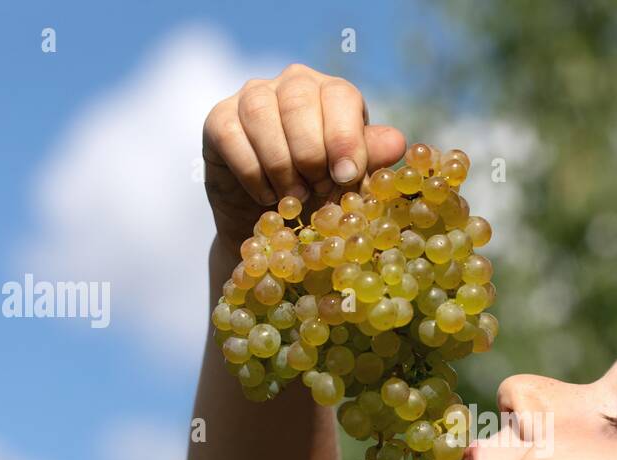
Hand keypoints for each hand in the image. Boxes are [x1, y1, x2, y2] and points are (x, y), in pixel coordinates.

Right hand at [202, 64, 405, 243]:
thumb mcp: (351, 181)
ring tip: (295, 198)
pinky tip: (268, 198)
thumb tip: (397, 144)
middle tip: (318, 191)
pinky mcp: (219, 119)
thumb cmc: (321, 194)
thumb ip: (371, 160)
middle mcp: (292, 83)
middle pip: (300, 100)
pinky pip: (233, 138)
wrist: (273, 219)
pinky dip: (253, 175)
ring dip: (282, 165)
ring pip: (262, 115)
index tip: (345, 177)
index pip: (339, 96)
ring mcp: (252, 96)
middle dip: (311, 154)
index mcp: (332, 93)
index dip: (344, 137)